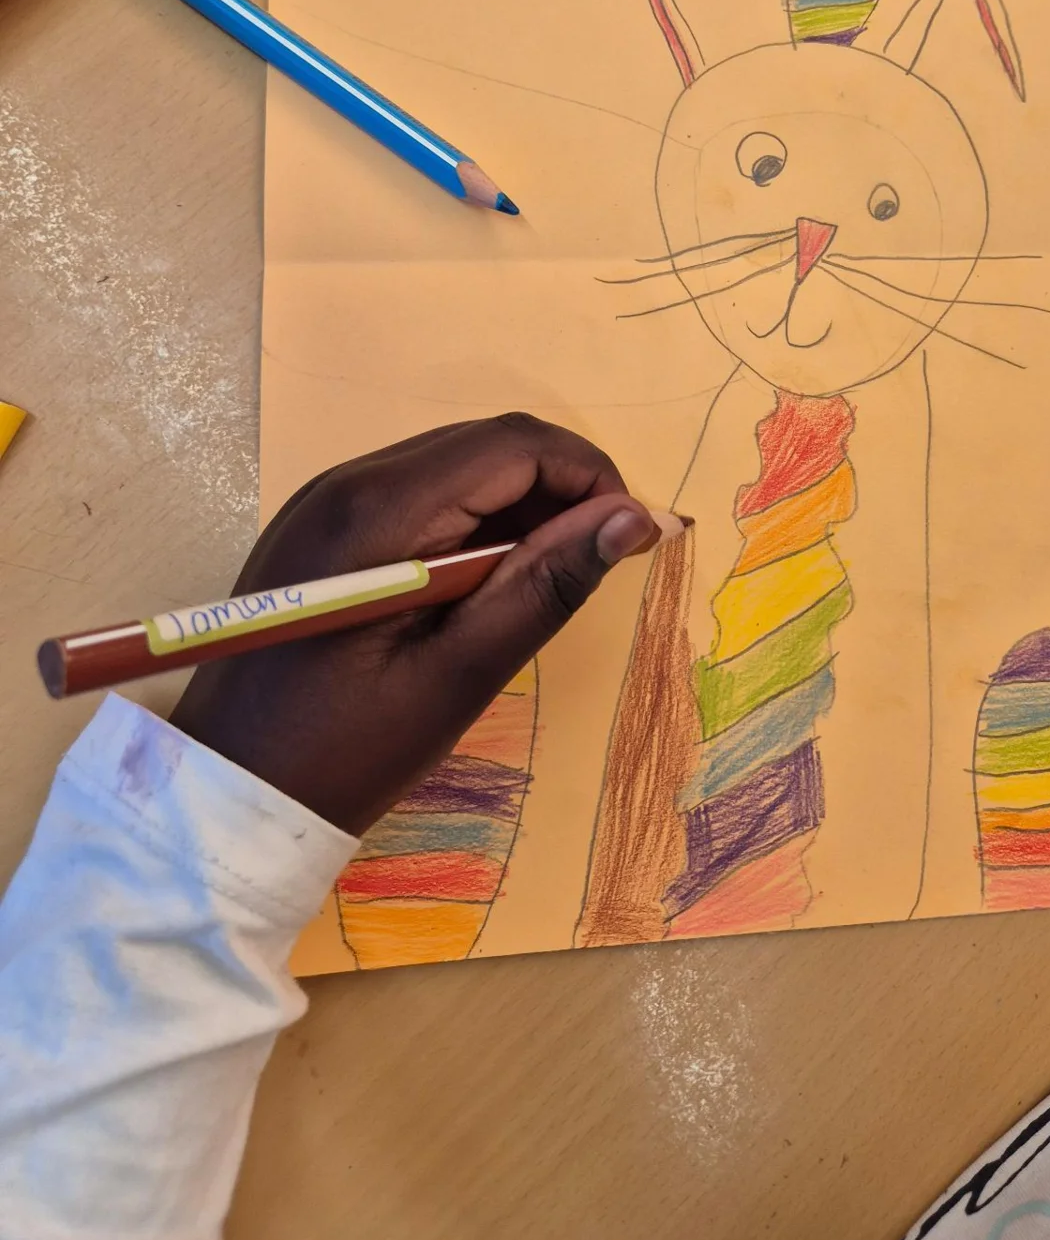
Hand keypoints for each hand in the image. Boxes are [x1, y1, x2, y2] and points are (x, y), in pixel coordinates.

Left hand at [168, 416, 660, 833]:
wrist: (225, 795)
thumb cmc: (343, 752)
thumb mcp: (457, 677)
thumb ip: (545, 587)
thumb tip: (632, 519)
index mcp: (379, 512)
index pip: (512, 445)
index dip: (589, 475)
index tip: (632, 538)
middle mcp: (348, 482)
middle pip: (486, 444)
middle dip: (561, 487)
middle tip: (599, 564)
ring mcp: (328, 500)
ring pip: (457, 464)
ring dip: (520, 505)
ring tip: (549, 582)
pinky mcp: (322, 527)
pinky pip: (421, 493)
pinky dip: (474, 521)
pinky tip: (490, 584)